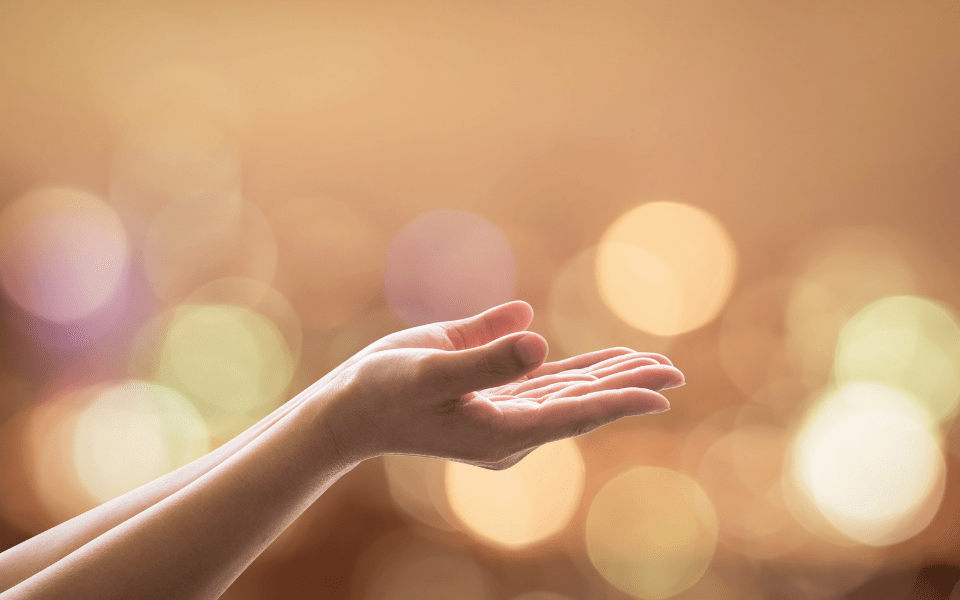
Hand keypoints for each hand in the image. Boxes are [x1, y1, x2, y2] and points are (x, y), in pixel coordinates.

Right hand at [322, 302, 683, 468]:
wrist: (351, 408)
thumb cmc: (383, 391)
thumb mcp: (429, 371)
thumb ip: (484, 357)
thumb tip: (540, 339)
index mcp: (500, 431)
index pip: (573, 414)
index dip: (619, 400)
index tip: (662, 394)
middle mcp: (510, 428)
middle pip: (581, 404)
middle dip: (627, 387)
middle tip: (676, 373)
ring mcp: (503, 414)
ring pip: (568, 392)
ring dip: (608, 377)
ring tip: (652, 364)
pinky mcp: (493, 395)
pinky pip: (546, 383)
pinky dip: (577, 372)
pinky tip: (603, 361)